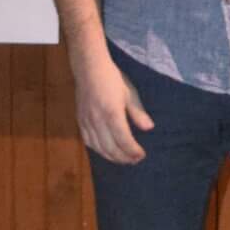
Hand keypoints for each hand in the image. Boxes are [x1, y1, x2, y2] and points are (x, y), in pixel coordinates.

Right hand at [72, 50, 153, 164]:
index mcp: (112, 113)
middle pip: (111, 148)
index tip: (142, 155)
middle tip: (135, 160)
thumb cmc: (112, 79)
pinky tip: (107, 152)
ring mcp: (87, 122)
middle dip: (124, 157)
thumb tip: (149, 128)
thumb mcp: (130, 93)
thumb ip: (138, 112)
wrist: (89, 69)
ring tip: (124, 160)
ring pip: (99, 148)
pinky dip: (99, 150)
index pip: (124, 140)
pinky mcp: (80, 121)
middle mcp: (97, 120)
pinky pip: (89, 142)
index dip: (133, 151)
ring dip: (112, 157)